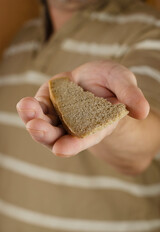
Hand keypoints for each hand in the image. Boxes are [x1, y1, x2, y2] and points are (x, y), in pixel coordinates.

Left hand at [16, 61, 148, 157]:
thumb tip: (142, 111)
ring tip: (26, 109)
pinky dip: (31, 108)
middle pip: (58, 136)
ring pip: (44, 124)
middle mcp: (74, 125)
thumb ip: (131, 96)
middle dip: (46, 134)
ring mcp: (59, 115)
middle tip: (36, 128)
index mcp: (95, 126)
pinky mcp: (48, 102)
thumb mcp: (124, 83)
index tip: (61, 149)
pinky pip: (38, 108)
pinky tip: (26, 104)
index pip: (85, 139)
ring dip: (33, 120)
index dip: (74, 144)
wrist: (95, 79)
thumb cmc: (112, 84)